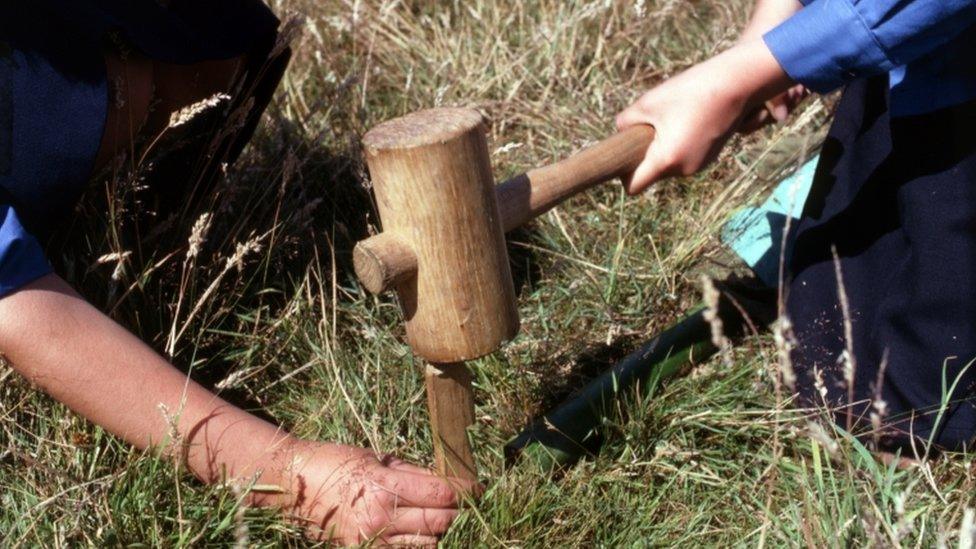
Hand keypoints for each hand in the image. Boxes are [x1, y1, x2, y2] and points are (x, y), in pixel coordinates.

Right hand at [279, 442, 479, 545]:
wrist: (291, 487)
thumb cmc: (333, 462)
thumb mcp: (376, 458)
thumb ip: (412, 472)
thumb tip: (447, 478)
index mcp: (383, 487)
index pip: (441, 495)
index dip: (466, 491)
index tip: (479, 488)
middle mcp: (380, 519)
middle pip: (440, 522)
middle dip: (461, 512)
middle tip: (471, 504)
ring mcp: (372, 543)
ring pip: (428, 545)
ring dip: (444, 533)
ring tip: (451, 519)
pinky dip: (421, 546)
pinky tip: (427, 535)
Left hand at [615, 38, 793, 193]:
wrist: (737, 83)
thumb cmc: (689, 91)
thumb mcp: (647, 102)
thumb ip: (625, 122)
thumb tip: (621, 134)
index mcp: (667, 160)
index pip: (634, 186)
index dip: (624, 175)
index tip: (624, 156)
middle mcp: (684, 170)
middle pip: (652, 173)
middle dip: (646, 154)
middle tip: (650, 125)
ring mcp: (699, 165)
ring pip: (669, 164)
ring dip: (664, 147)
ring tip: (674, 118)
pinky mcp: (710, 157)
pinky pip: (684, 157)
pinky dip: (680, 144)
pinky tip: (688, 119)